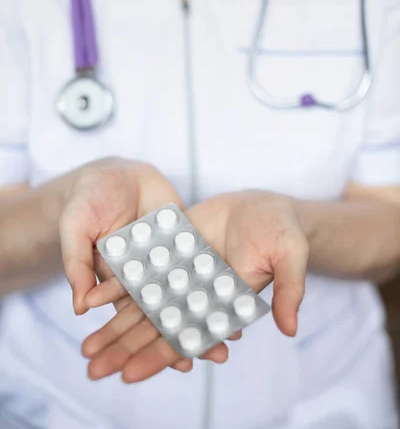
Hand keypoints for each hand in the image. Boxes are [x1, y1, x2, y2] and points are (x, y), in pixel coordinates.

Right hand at [60, 157, 229, 372]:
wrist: (109, 171)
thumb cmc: (85, 202)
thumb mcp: (75, 230)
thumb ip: (77, 265)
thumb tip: (80, 308)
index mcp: (121, 279)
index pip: (140, 317)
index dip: (159, 340)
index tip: (181, 364)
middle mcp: (148, 273)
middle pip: (171, 307)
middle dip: (194, 332)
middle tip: (218, 358)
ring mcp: (168, 254)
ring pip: (191, 287)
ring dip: (209, 309)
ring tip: (235, 334)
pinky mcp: (183, 234)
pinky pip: (201, 257)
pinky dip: (217, 276)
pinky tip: (237, 292)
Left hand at [82, 191, 308, 381]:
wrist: (266, 204)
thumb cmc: (283, 231)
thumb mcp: (290, 254)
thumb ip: (288, 289)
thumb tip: (290, 328)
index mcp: (224, 303)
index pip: (190, 336)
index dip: (161, 355)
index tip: (129, 375)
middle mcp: (199, 294)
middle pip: (159, 326)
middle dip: (126, 349)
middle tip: (92, 370)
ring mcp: (184, 273)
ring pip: (146, 304)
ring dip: (117, 325)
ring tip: (86, 346)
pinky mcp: (174, 250)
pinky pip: (144, 270)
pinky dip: (121, 286)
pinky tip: (95, 299)